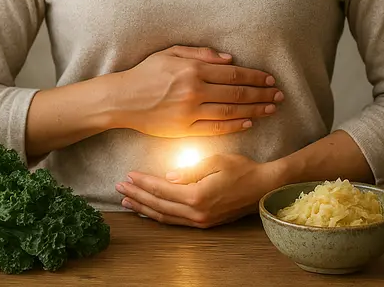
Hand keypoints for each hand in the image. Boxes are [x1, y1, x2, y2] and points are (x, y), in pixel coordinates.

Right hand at [116, 46, 283, 137]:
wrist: (121, 99)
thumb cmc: (146, 73)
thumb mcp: (171, 53)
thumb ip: (201, 54)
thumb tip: (229, 59)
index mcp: (193, 69)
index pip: (234, 73)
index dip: (255, 77)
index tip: (270, 79)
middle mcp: (194, 90)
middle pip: (237, 94)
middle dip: (262, 94)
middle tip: (280, 95)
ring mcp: (190, 112)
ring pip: (231, 112)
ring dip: (255, 110)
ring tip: (272, 109)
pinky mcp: (184, 129)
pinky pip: (216, 128)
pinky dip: (235, 126)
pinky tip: (249, 123)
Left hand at [116, 153, 281, 227]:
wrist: (264, 188)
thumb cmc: (243, 169)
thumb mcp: (216, 161)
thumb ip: (189, 170)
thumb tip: (167, 176)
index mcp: (197, 196)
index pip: (161, 189)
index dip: (143, 182)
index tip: (128, 175)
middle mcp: (197, 213)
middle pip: (158, 205)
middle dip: (137, 196)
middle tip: (119, 188)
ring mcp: (201, 220)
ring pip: (165, 217)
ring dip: (144, 208)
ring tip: (127, 201)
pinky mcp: (205, 222)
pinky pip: (176, 221)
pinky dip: (159, 215)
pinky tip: (149, 210)